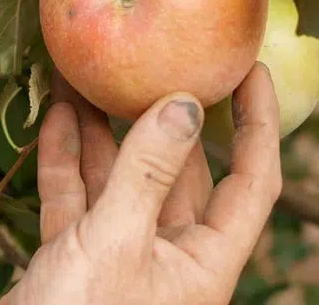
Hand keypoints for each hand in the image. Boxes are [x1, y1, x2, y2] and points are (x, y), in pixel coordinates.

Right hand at [3, 62, 280, 304]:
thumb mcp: (116, 244)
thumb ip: (149, 171)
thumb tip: (185, 103)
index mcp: (205, 262)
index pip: (254, 180)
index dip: (259, 123)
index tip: (251, 67)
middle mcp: (170, 257)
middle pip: (182, 169)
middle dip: (165, 114)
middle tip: (158, 56)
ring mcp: (121, 258)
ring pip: (124, 179)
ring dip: (107, 130)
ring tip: (91, 73)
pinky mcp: (75, 261)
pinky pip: (79, 199)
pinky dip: (69, 160)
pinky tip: (59, 117)